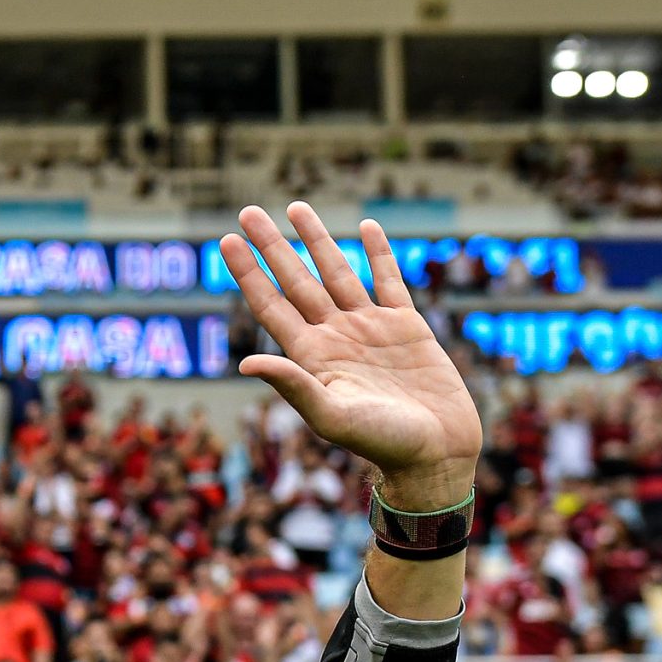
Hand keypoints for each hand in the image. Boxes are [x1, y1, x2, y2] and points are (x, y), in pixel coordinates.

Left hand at [217, 206, 480, 501]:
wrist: (435, 453)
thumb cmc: (382, 443)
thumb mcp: (330, 416)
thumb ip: (292, 386)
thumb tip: (243, 364)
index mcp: (312, 356)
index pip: (271, 305)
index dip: (248, 273)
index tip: (226, 240)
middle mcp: (335, 336)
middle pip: (296, 280)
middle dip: (272, 246)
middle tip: (248, 211)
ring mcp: (369, 328)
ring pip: (336, 272)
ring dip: (316, 240)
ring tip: (296, 207)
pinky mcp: (406, 326)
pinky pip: (388, 280)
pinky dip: (378, 252)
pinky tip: (366, 227)